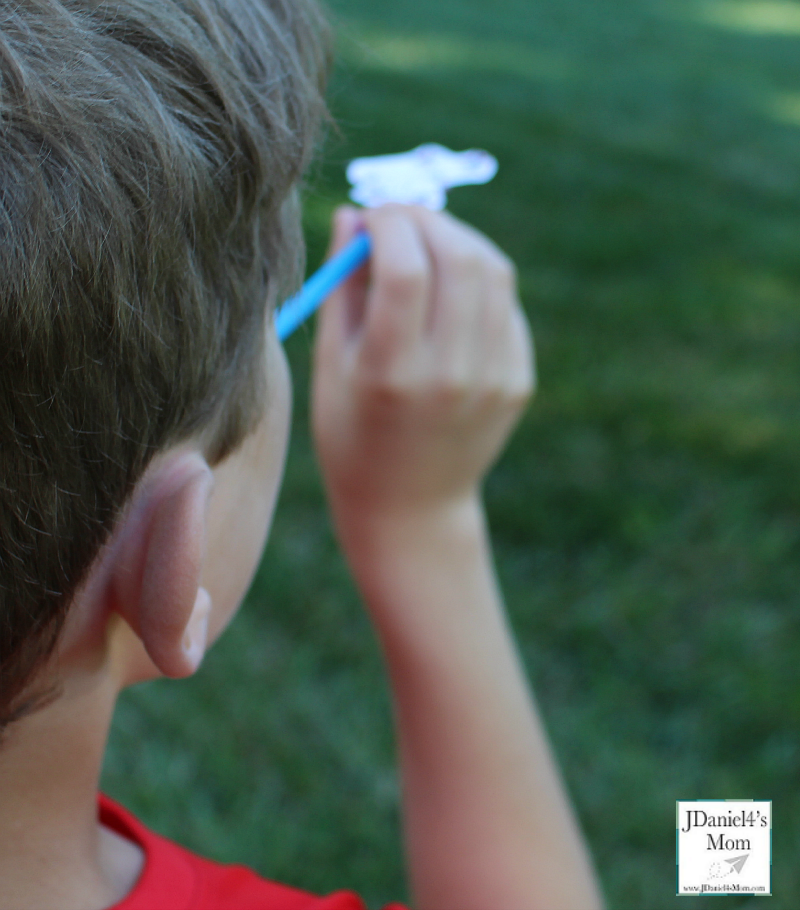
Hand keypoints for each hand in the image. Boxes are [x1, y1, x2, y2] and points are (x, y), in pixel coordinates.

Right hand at [311, 203, 534, 524]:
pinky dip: (478, 280)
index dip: (389, 223)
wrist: (410, 507)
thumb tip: (353, 213)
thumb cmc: (352, 436)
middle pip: (459, 259)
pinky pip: (506, 305)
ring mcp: (493, 379)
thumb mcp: (331, 368)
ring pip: (493, 272)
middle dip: (427, 220)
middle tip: (401, 219)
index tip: (372, 215)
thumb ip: (340, 287)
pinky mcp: (517, 381)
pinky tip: (449, 293)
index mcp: (392, 374)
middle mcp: (451, 375)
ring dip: (458, 240)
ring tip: (426, 247)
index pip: (404, 268)